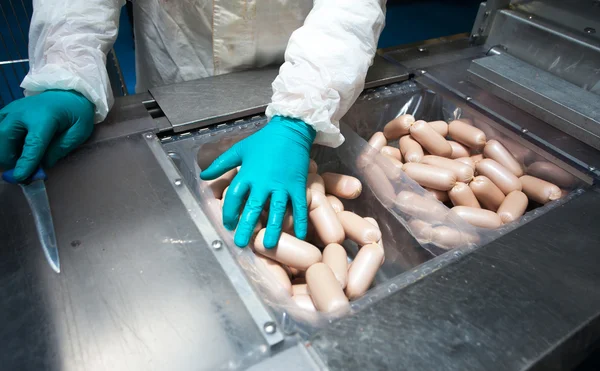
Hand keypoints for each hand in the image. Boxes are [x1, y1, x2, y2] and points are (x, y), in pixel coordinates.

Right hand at [0, 90, 94, 181]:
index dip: (25, 162)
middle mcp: (23, 112)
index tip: (19, 177)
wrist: (69, 92)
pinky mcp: (7, 111)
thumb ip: (60, 149)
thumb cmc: (76, 113)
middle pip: (4, 137)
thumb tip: (43, 165)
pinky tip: (14, 148)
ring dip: (4, 150)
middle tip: (19, 169)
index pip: (32, 144)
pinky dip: (3, 142)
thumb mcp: (78, 132)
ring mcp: (12, 110)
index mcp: (45, 117)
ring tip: (17, 160)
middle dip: (8, 157)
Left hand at [201, 116, 315, 247]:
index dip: (229, 212)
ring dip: (272, 228)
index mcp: (248, 174)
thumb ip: (221, 164)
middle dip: (246, 227)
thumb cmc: (264, 140)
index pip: (234, 197)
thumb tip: (203, 176)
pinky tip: (300, 236)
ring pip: (276, 210)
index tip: (228, 225)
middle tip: (242, 243)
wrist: (290, 130)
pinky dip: (300, 221)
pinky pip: (299, 206)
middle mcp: (264, 182)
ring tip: (268, 245)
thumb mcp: (239, 149)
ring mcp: (282, 185)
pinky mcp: (298, 185)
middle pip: (253, 208)